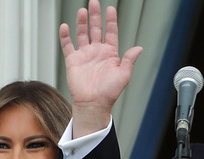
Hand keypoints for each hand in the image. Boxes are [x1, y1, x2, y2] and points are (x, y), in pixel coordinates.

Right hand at [59, 0, 141, 136]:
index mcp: (110, 54)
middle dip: (95, 15)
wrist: (93, 104)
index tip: (110, 9)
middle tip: (94, 2)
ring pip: (82, 34)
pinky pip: (68, 46)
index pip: (111, 32)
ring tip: (82, 11)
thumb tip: (138, 48)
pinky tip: (65, 27)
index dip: (111, 21)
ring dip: (82, 22)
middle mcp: (97, 52)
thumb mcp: (124, 75)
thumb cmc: (109, 93)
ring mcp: (85, 55)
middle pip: (96, 29)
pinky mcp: (73, 61)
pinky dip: (65, 36)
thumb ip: (129, 60)